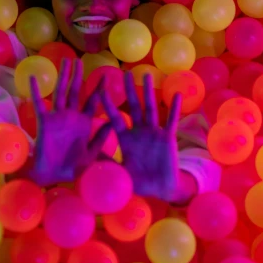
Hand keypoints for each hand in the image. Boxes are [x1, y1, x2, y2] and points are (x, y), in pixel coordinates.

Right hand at [28, 58, 108, 185]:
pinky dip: (36, 91)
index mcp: (84, 123)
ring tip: (65, 62)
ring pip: (61, 92)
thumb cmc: (74, 168)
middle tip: (80, 61)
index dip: (99, 89)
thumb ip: (101, 138)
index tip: (106, 75)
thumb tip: (113, 123)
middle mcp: (71, 116)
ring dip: (63, 77)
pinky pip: (39, 104)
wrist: (53, 177)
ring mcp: (57, 117)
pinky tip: (33, 78)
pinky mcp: (44, 122)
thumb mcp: (92, 154)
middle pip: (76, 91)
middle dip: (78, 76)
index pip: (93, 101)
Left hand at [101, 73, 182, 201]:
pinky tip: (175, 95)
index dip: (109, 105)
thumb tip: (88, 158)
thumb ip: (106, 163)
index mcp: (126, 139)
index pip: (115, 118)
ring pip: (150, 108)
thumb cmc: (138, 181)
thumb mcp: (119, 172)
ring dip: (149, 92)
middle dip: (129, 90)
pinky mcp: (168, 138)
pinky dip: (174, 108)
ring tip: (146, 75)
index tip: (101, 90)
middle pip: (134, 106)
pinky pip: (171, 121)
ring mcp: (154, 133)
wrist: (160, 189)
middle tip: (125, 73)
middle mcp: (139, 132)